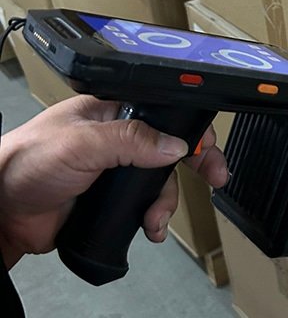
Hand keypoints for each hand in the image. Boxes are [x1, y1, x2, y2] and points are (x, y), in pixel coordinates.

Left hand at [0, 96, 228, 268]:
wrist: (1, 211)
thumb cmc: (24, 162)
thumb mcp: (82, 142)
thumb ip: (130, 140)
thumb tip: (173, 144)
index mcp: (113, 112)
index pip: (164, 112)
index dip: (191, 128)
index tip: (208, 147)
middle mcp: (118, 139)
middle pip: (171, 148)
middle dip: (197, 163)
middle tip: (216, 177)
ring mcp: (117, 171)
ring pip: (162, 182)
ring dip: (166, 202)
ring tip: (155, 218)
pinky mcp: (113, 200)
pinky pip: (146, 206)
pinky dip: (154, 218)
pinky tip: (150, 227)